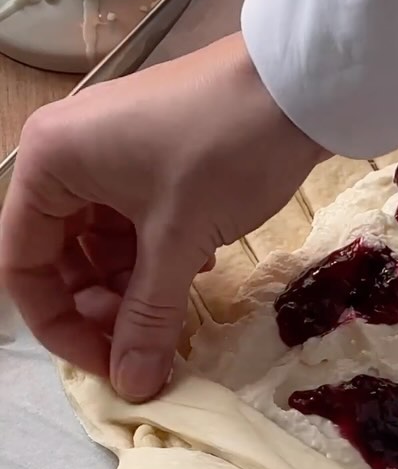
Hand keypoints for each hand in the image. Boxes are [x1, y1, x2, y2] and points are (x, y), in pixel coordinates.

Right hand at [0, 34, 326, 400]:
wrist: (299, 81)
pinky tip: (198, 265)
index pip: (22, 264)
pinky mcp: (150, 155)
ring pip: (101, 244)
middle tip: (146, 340)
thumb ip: (148, 317)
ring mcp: (109, 151)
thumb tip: (133, 387)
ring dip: (134, 284)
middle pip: (60, 256)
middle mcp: (66, 153)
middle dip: (101, 306)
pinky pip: (134, 222)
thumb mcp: (179, 240)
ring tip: (177, 302)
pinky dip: (158, 254)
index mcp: (49, 162)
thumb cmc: (224, 149)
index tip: (107, 364)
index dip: (60, 325)